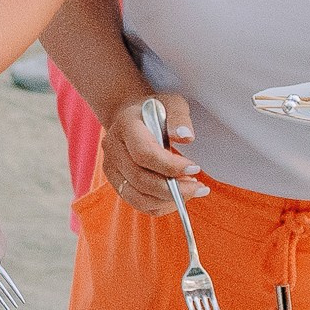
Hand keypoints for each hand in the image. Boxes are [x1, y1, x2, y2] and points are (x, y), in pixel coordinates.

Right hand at [99, 93, 207, 215]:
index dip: (170, 166)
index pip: (144, 153)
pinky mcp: (116, 183)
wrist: (131, 118)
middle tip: (199, 186)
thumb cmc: (156, 111)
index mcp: (125, 125)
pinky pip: (138, 203)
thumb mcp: (172, 104)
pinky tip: (177, 197)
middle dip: (173, 189)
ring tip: (191, 190)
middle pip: (140, 179)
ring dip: (168, 200)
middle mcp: (113, 148)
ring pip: (138, 197)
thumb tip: (186, 137)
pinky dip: (161, 205)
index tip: (194, 168)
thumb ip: (179, 118)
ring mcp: (111, 168)